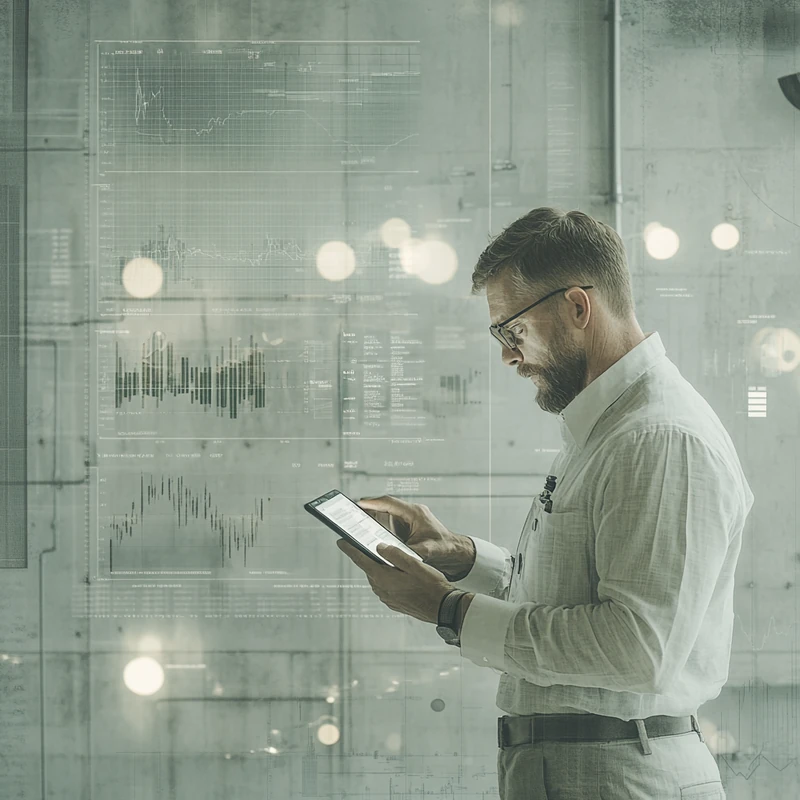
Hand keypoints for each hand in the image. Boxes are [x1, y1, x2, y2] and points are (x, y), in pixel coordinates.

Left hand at [336, 539, 454, 623]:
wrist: (442, 607)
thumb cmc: (431, 585)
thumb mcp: (413, 563)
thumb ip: (394, 553)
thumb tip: (379, 547)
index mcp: (382, 577)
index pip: (361, 560)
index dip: (350, 549)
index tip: (341, 542)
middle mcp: (381, 589)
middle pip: (370, 568)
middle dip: (369, 556)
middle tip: (371, 544)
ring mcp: (387, 598)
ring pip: (379, 577)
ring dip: (382, 568)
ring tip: (392, 558)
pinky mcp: (394, 603)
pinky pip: (386, 586)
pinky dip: (389, 578)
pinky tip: (401, 573)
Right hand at [354, 495, 465, 577]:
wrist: (454, 551)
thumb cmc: (444, 547)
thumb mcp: (428, 550)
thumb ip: (412, 552)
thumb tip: (395, 555)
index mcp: (415, 513)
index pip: (390, 502)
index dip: (373, 502)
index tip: (358, 503)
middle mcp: (410, 513)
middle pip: (384, 506)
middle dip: (368, 509)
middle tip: (351, 513)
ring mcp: (407, 519)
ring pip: (385, 514)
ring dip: (372, 518)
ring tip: (355, 523)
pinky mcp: (406, 527)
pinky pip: (388, 523)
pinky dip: (378, 528)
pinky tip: (368, 535)